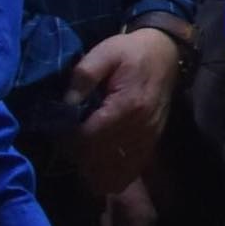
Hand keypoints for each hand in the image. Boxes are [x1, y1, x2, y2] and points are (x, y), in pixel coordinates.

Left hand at [69, 24, 179, 196]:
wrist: (166, 53)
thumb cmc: (132, 52)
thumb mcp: (105, 53)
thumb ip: (84, 75)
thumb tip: (67, 103)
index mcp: (126, 106)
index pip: (90, 138)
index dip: (69, 140)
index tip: (57, 131)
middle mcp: (140, 127)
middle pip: (101, 157)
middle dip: (78, 155)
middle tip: (64, 144)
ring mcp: (148, 137)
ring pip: (117, 168)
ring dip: (95, 168)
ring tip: (79, 157)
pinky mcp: (152, 141)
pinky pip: (132, 168)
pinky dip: (114, 173)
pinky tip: (100, 170)